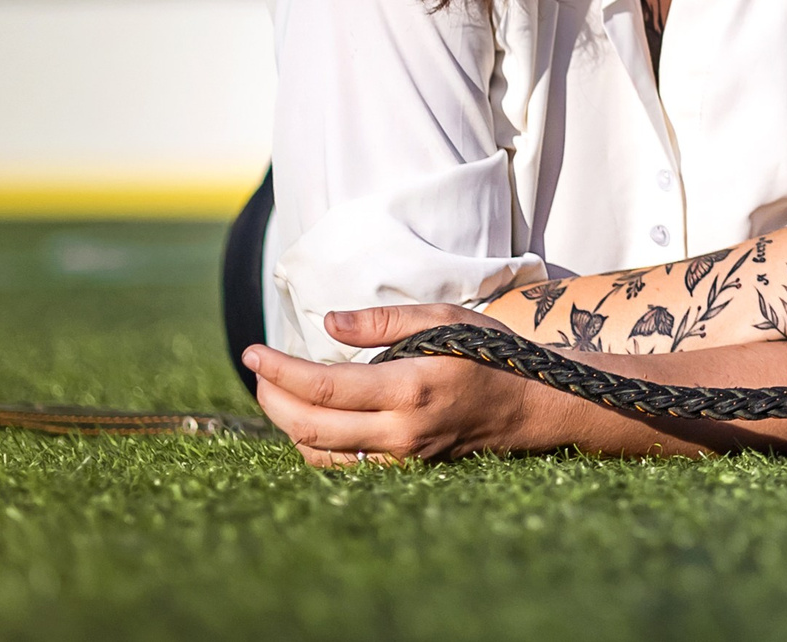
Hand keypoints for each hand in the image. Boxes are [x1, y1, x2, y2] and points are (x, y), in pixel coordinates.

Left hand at [246, 302, 543, 467]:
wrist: (534, 404)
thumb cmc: (491, 352)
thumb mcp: (445, 318)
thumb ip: (383, 322)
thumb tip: (327, 325)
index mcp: (411, 388)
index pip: (323, 387)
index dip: (279, 371)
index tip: (252, 353)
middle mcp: (402, 432)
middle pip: (310, 426)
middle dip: (272, 398)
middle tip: (257, 371)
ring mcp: (402, 457)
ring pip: (320, 453)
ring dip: (287, 424)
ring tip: (275, 392)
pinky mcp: (404, 470)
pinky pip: (343, 465)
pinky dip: (314, 444)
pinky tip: (309, 418)